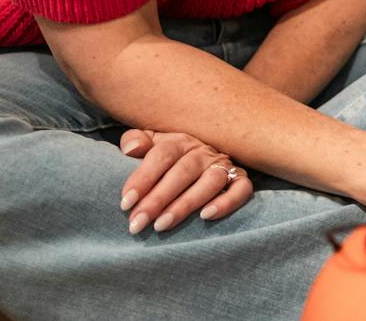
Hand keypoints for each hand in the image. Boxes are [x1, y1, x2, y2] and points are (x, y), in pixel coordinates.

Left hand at [117, 129, 253, 233]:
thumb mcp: (152, 142)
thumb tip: (130, 149)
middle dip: (158, 199)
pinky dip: (227, 202)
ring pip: (210, 182)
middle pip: (182, 172)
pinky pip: (241, 189)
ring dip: (186, 204)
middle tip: (137, 223)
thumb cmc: (170, 155)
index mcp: (179, 140)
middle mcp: (203, 151)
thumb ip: (136, 140)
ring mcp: (223, 165)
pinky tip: (206, 216)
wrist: (204, 152)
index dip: (143, 178)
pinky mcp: (240, 179)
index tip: (125, 203)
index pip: (162, 155)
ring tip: (162, 226)